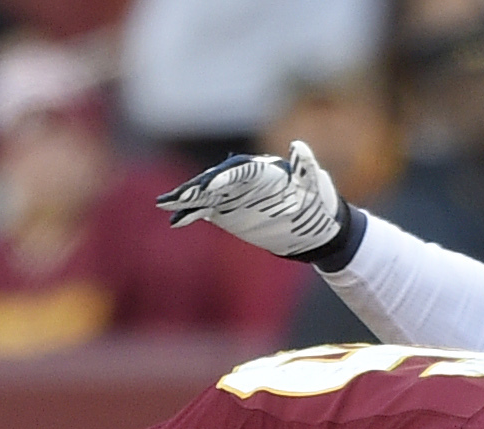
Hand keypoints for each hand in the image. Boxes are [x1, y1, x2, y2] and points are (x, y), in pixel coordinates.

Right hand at [156, 140, 349, 259]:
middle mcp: (243, 180)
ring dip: (186, 199)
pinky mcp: (227, 211)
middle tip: (182, 195)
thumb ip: (305, 168)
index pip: (241, 171)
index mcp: (262, 171)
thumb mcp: (314, 186)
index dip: (227, 176)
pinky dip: (190, 214)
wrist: (312, 226)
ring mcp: (232, 195)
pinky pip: (204, 210)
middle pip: (216, 181)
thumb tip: (299, 146)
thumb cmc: (316, 203)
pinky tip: (175, 220)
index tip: (213, 183)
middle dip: (198, 187)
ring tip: (166, 204)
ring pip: (205, 195)